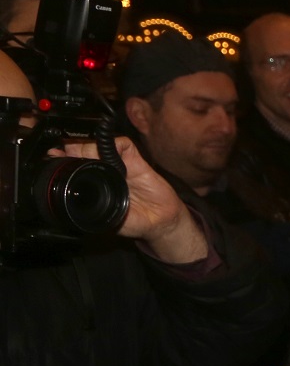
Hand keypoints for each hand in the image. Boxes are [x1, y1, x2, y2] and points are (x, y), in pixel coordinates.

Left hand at [63, 135, 207, 263]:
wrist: (160, 222)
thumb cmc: (134, 221)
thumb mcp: (105, 218)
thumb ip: (90, 210)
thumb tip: (68, 207)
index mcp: (94, 182)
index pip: (76, 164)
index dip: (65, 158)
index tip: (54, 155)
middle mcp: (106, 171)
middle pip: (84, 151)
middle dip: (73, 149)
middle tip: (65, 151)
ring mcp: (121, 165)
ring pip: (99, 145)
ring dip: (90, 145)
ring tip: (85, 152)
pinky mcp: (137, 161)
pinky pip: (123, 145)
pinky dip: (114, 142)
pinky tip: (108, 149)